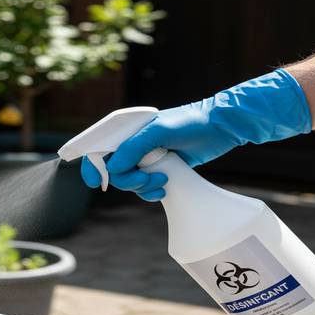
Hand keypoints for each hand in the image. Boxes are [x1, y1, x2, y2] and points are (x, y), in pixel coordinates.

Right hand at [81, 68, 311, 200]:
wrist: (221, 128)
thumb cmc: (191, 122)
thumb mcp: (159, 132)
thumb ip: (133, 148)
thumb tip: (111, 169)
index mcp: (127, 129)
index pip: (99, 148)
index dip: (93, 166)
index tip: (96, 182)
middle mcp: (133, 143)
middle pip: (113, 171)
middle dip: (128, 180)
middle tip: (147, 179)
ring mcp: (145, 157)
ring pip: (128, 182)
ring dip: (141, 187)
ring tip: (162, 181)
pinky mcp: (158, 169)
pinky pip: (143, 187)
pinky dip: (150, 193)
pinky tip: (163, 188)